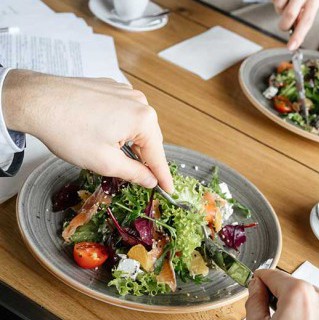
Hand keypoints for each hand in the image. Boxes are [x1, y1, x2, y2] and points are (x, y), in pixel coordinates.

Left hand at [2, 70, 173, 192]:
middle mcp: (139, 101)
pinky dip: (116, 126)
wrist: (36, 100)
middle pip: (148, 138)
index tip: (169, 189)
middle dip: (141, 157)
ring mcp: (124, 92)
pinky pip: (122, 112)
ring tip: (105, 151)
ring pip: (134, 125)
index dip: (162, 176)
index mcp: (143, 119)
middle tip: (132, 176)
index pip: (157, 156)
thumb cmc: (68, 130)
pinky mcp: (110, 87)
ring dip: (127, 141)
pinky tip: (99, 133)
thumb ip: (133, 173)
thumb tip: (149, 179)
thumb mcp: (104, 162)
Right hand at [245, 269, 318, 319]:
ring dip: (300, 309)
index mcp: (300, 294)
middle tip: (271, 316)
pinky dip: (315, 317)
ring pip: (311, 300)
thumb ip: (255, 302)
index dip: (261, 279)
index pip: (274, 275)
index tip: (256, 282)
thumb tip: (256, 286)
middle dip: (282, 298)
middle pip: (294, 288)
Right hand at [272, 0, 318, 50]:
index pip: (307, 21)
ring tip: (286, 3)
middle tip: (285, 24)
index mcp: (314, 0)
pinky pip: (274, 1)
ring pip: (279, 7)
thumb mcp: (310, 2)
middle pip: (290, 15)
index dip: (298, 35)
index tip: (291, 47)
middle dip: (284, 24)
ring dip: (280, 10)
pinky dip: (276, 1)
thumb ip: (304, 15)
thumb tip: (296, 31)